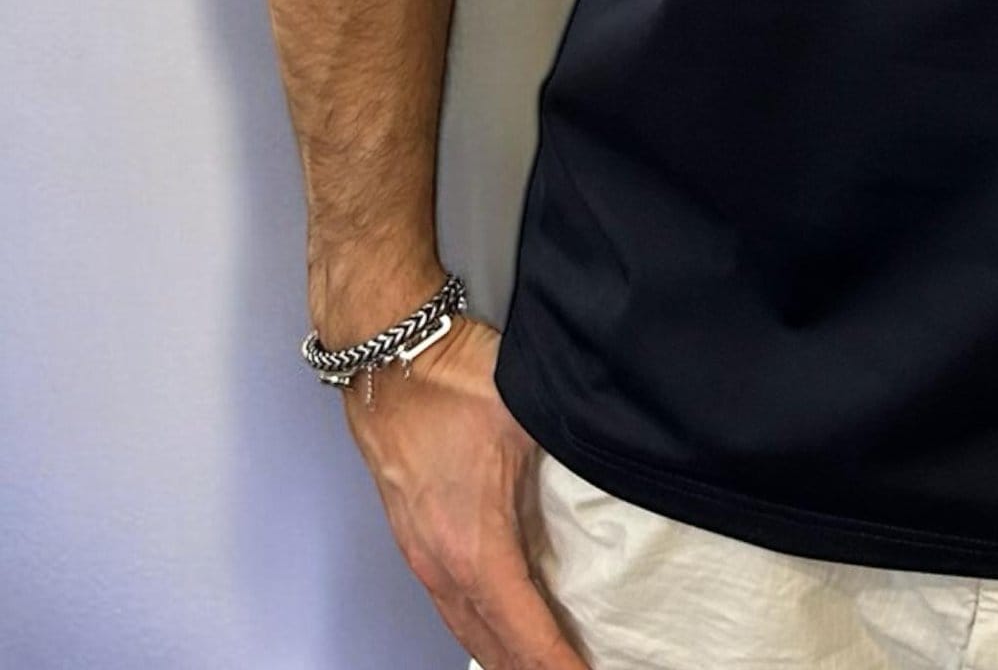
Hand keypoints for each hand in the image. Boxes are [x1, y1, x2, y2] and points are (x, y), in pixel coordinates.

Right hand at [340, 312, 588, 669]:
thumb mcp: (529, 422)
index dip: (557, 665)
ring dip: (503, 655)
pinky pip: (449, 603)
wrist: (390, 358)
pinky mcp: (412, 538)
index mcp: (475, 547)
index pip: (525, 632)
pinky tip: (497, 628)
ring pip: (466, 628)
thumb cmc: (456, 383)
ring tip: (542, 666)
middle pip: (491, 646)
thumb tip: (608, 484)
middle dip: (532, 669)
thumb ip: (564, 468)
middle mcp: (442, 565)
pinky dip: (479, 629)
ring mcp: (421, 555)